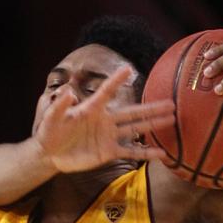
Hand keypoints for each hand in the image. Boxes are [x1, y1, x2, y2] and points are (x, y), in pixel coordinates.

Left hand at [35, 66, 175, 172]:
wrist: (50, 154)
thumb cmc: (49, 132)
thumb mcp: (51, 118)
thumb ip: (59, 106)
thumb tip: (67, 92)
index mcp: (91, 109)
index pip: (106, 92)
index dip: (116, 81)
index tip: (129, 68)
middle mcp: (105, 120)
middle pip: (132, 112)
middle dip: (151, 108)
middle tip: (172, 102)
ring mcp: (108, 136)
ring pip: (136, 129)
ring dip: (154, 125)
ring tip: (172, 120)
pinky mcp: (108, 152)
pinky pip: (130, 151)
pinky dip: (146, 153)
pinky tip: (162, 153)